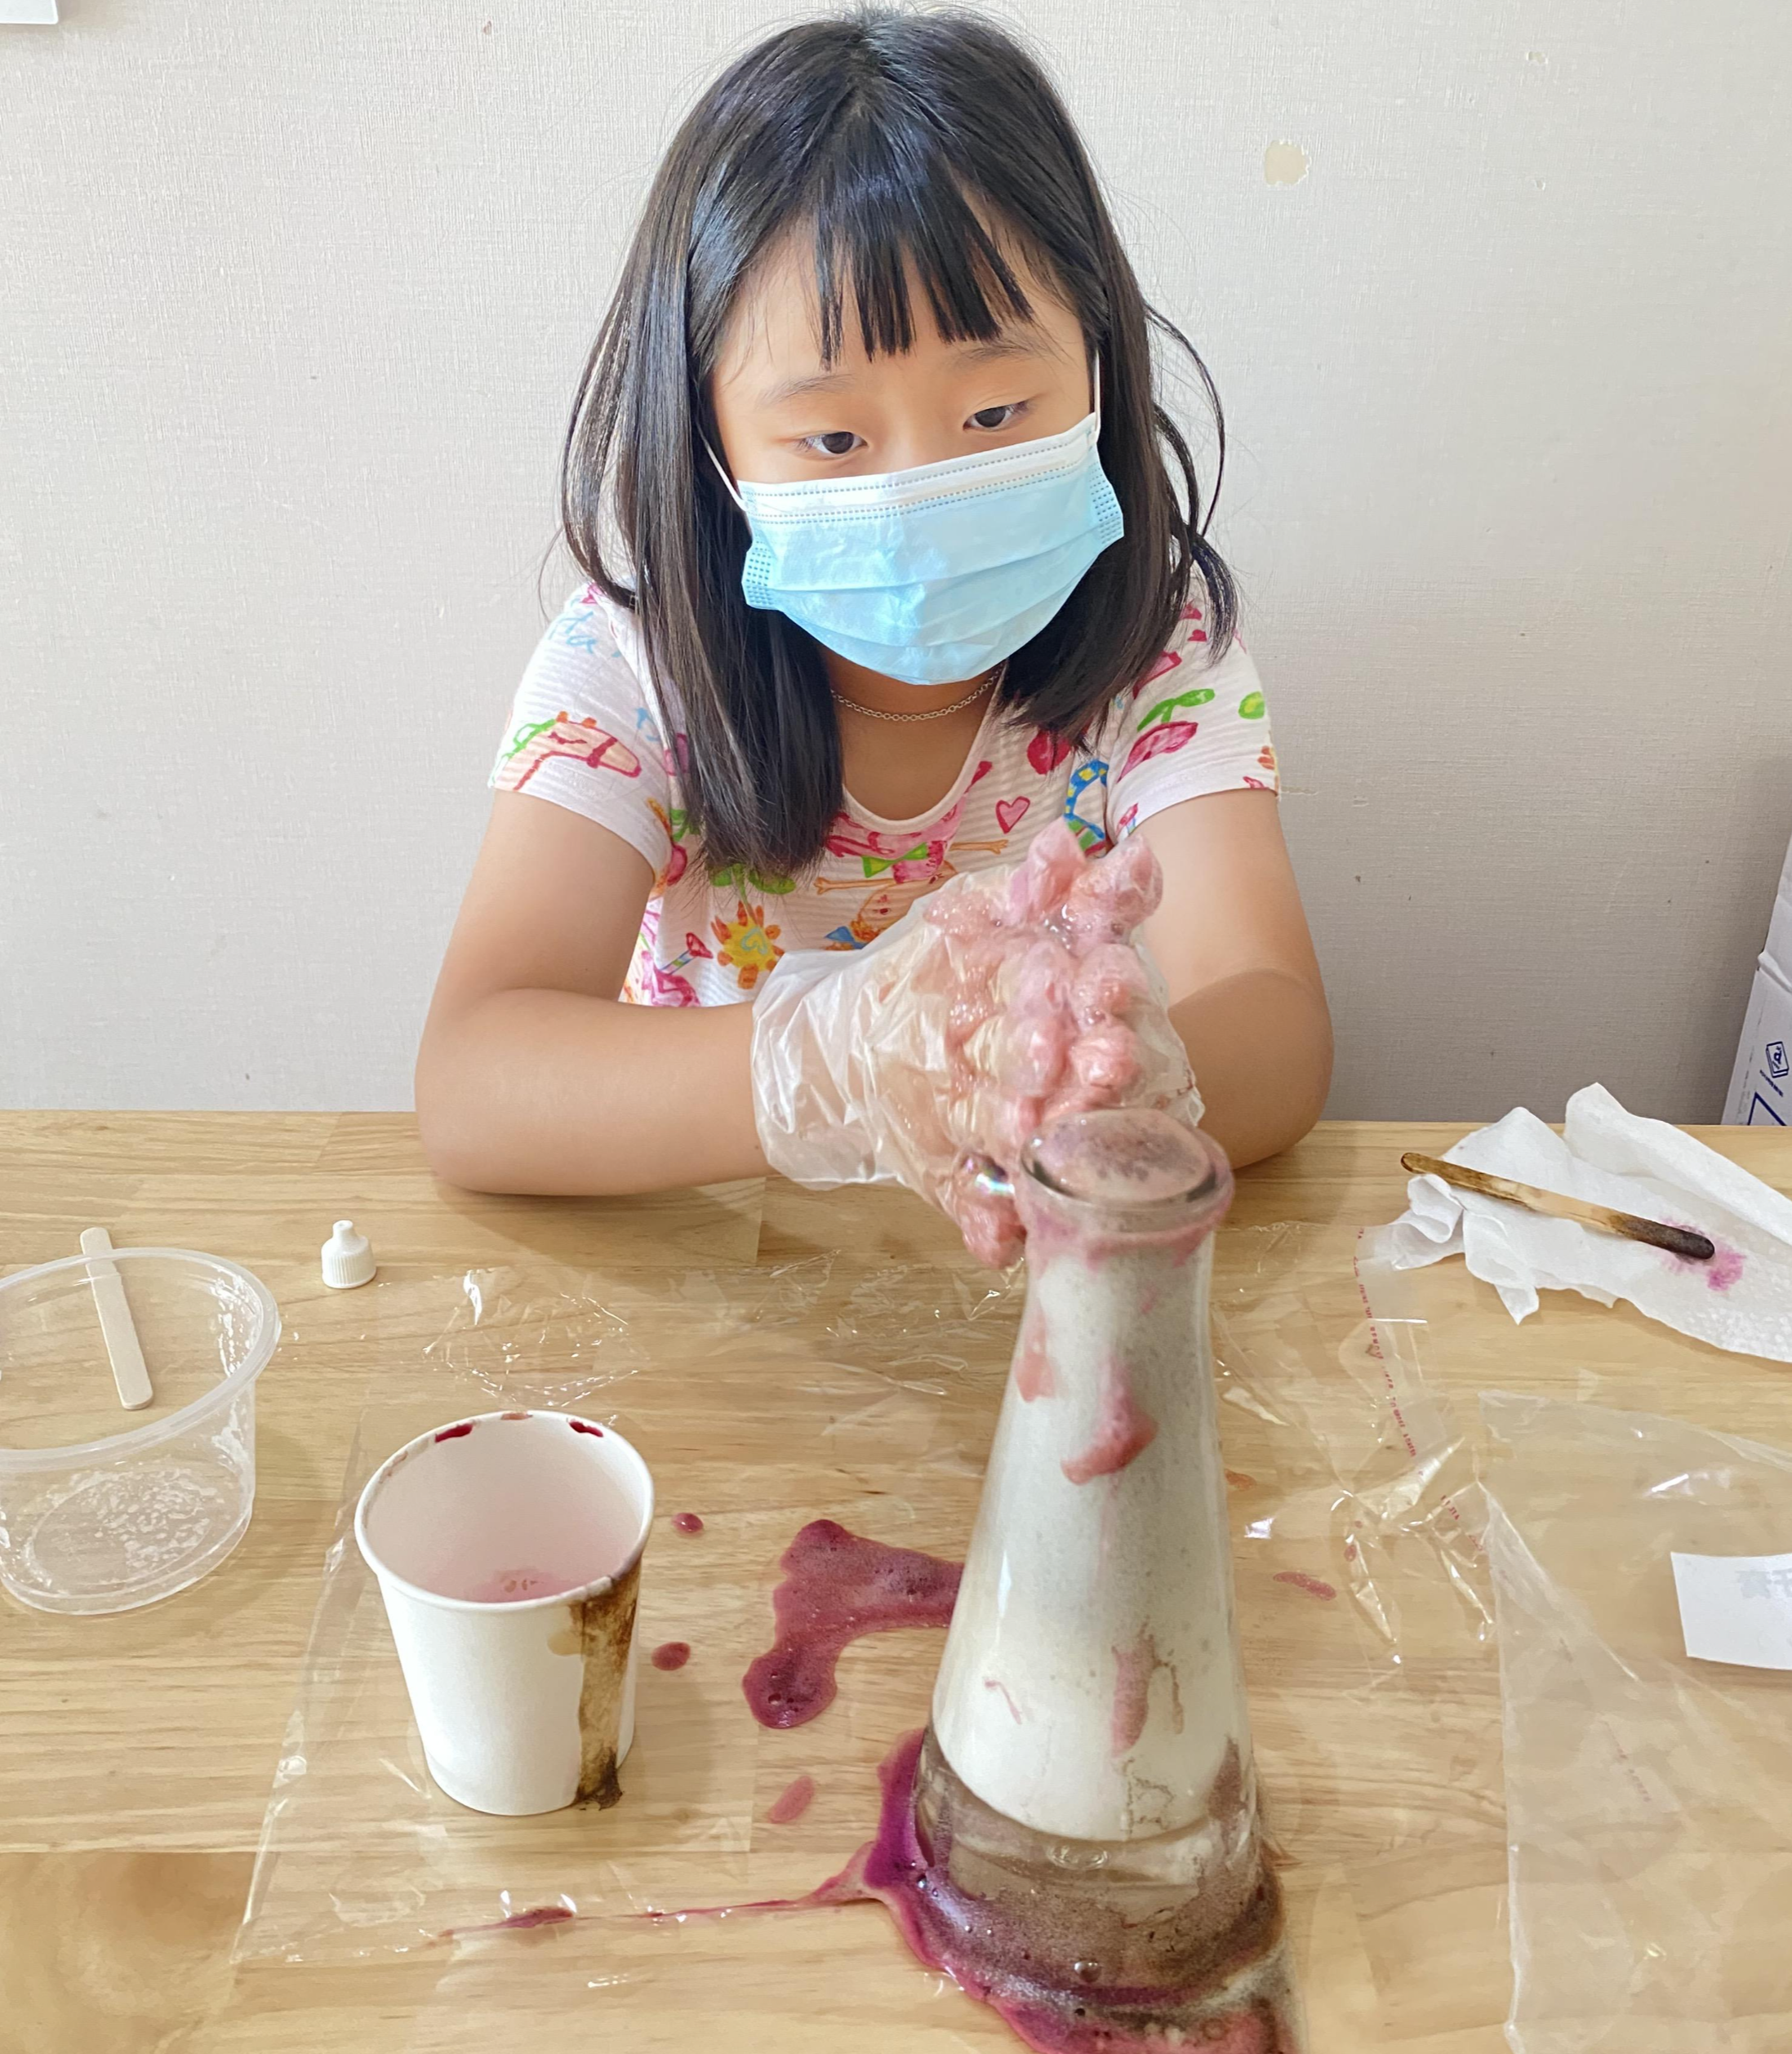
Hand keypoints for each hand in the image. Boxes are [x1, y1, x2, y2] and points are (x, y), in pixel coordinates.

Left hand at [750, 822, 1198, 1263]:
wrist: (841, 1052)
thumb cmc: (931, 974)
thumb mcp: (980, 913)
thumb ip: (1034, 886)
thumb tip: (1064, 846)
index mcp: (1063, 1007)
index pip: (1096, 994)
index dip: (1106, 988)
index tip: (1111, 981)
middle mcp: (1049, 1074)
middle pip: (1079, 1072)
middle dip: (1093, 1068)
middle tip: (1103, 1062)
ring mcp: (1009, 1132)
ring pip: (1033, 1136)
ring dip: (1039, 1138)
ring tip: (1032, 1131)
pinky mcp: (968, 1185)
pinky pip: (983, 1211)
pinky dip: (989, 1229)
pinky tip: (996, 1242)